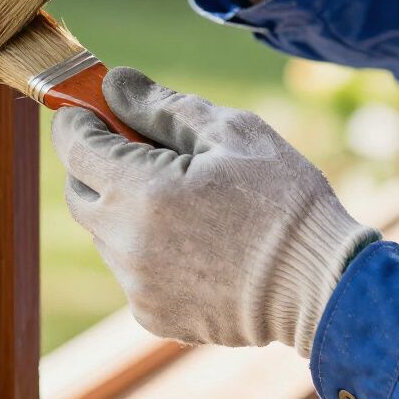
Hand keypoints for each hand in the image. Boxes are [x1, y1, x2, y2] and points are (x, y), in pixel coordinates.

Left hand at [50, 67, 378, 356]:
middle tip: (142, 147)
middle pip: (79, 192)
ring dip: (125, 207)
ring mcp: (137, 285)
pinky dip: (147, 248)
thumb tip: (112, 83)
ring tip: (185, 198)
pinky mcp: (153, 315)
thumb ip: (160, 106)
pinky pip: (131, 269)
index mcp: (140, 190)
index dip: (79, 120)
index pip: (74, 146)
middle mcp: (126, 243)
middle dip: (97, 164)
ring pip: (105, 232)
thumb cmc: (283, 198)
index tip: (96, 109)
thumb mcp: (229, 131)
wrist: (324, 285)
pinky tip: (197, 239)